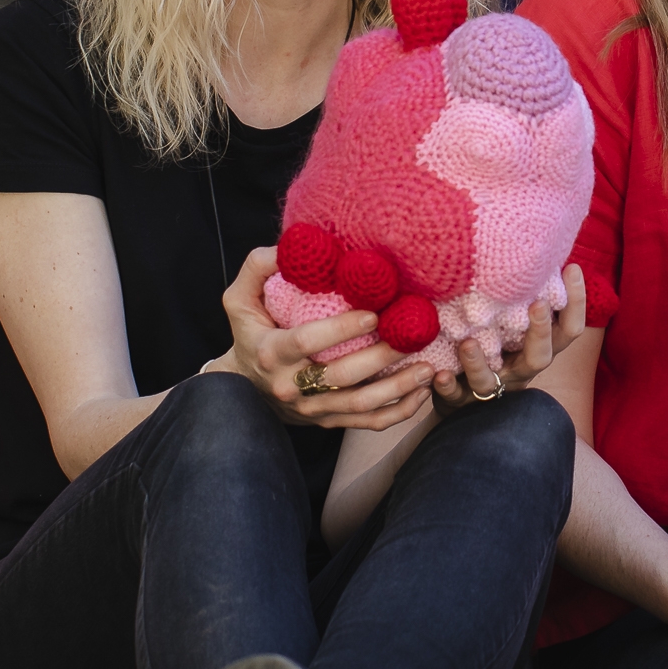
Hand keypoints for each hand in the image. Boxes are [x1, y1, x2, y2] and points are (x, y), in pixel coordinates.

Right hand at [219, 247, 434, 430]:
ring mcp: (312, 408)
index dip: (340, 329)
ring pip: (360, 404)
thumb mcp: (239, 300)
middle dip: (382, 357)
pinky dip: (397, 412)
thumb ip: (257, 268)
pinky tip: (421, 394)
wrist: (244, 386)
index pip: (307, 342)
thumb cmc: (248, 333)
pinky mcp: (328, 421)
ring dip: (398, 388)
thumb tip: (287, 245)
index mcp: (271, 352)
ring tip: (428, 369)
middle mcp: (292, 386)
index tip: (373, 314)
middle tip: (413, 337)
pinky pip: (367, 423)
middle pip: (342, 376)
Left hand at [437, 263, 591, 408]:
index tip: (572, 268)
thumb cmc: (494, 344)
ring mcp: (492, 387)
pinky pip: (455, 396)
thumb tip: (536, 248)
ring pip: (491, 382)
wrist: (462, 395)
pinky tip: (440, 374)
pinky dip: (448, 386)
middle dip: (540, 332)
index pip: (569, 329)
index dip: (576, 302)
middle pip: (540, 357)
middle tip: (538, 305)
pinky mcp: (461, 401)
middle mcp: (519, 369)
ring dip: (480, 363)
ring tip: (469, 343)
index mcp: (537, 348)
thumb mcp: (513, 321)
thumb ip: (523, 295)